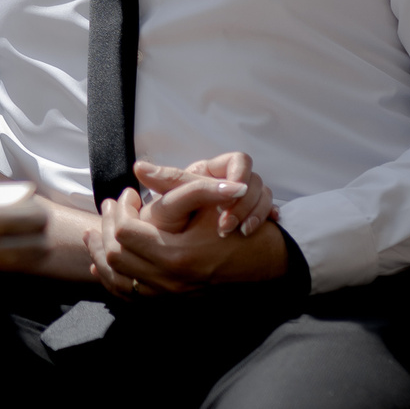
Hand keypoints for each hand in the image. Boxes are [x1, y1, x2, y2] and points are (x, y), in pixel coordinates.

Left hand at [86, 170, 288, 296]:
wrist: (263, 264)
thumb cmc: (236, 228)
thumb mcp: (209, 201)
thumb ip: (175, 183)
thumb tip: (139, 167)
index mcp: (176, 256)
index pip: (125, 232)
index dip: (121, 209)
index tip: (127, 195)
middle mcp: (169, 282)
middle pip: (114, 255)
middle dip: (106, 228)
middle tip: (111, 208)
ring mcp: (168, 296)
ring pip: (116, 279)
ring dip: (101, 254)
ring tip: (96, 233)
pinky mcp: (168, 303)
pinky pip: (127, 296)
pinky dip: (111, 277)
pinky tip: (102, 262)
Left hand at [138, 153, 276, 236]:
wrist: (183, 248)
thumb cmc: (175, 218)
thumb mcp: (172, 200)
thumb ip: (166, 183)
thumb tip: (139, 167)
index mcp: (213, 171)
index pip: (240, 160)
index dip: (239, 178)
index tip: (223, 202)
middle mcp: (231, 181)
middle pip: (255, 180)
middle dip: (246, 203)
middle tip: (228, 225)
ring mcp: (245, 198)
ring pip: (265, 195)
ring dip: (256, 213)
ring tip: (241, 232)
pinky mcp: (254, 214)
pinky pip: (270, 211)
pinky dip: (266, 219)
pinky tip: (255, 232)